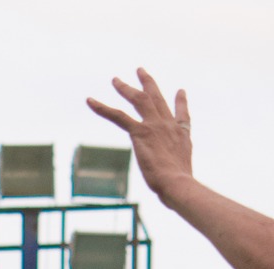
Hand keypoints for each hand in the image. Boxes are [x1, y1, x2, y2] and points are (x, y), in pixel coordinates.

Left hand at [87, 70, 193, 202]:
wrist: (178, 184)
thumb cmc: (181, 188)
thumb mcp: (183, 178)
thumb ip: (178, 176)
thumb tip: (178, 193)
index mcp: (181, 136)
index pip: (182, 116)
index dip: (181, 102)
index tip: (180, 91)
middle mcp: (168, 126)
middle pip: (157, 98)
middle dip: (148, 83)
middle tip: (140, 70)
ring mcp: (154, 126)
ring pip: (138, 100)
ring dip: (125, 88)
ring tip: (114, 80)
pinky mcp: (140, 132)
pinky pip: (117, 116)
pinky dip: (102, 108)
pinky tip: (89, 100)